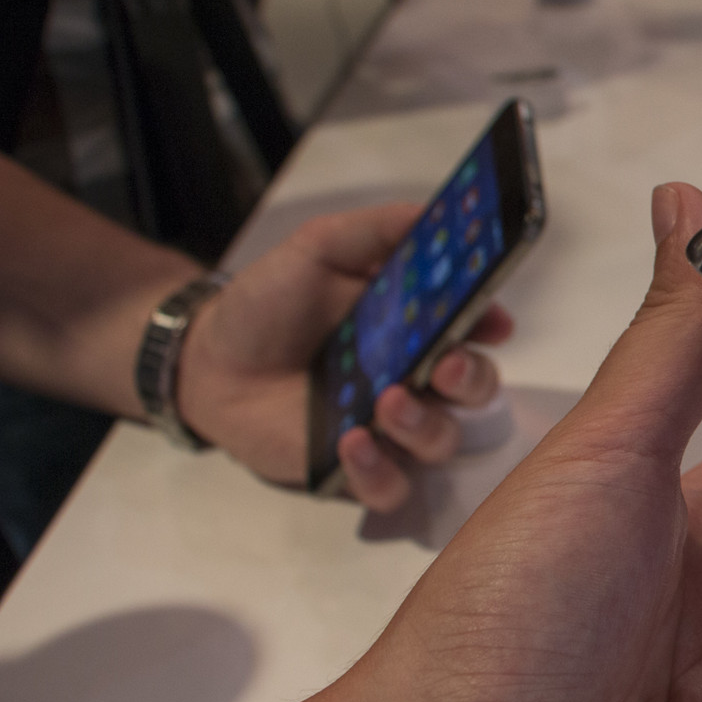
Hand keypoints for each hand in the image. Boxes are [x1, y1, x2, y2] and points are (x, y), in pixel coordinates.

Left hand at [176, 203, 512, 512]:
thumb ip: (375, 230)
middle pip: (476, 389)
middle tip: (445, 365)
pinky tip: (352, 443)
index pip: (476, 328)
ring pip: (441, 441)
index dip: (492, 324)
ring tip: (386, 401)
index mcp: (418, 326)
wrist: (208, 360)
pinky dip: (379, 472)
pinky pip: (390, 488)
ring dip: (424, 424)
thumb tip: (430, 213)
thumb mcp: (317, 248)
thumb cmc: (268, 305)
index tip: (492, 320)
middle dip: (472, 378)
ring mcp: (389, 429)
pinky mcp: (355, 470)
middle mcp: (416, 379)